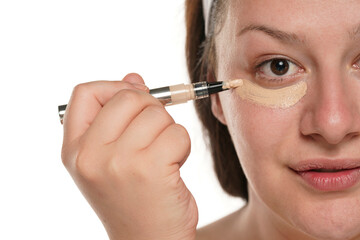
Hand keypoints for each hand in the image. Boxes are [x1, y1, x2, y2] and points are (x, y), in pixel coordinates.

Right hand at [61, 73, 197, 239]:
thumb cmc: (133, 197)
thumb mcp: (112, 158)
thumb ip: (118, 115)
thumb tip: (134, 79)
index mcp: (75, 150)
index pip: (84, 93)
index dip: (113, 88)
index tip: (133, 99)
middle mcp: (90, 155)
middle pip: (128, 97)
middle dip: (150, 109)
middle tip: (154, 134)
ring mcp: (118, 162)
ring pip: (158, 114)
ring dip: (169, 131)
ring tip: (162, 157)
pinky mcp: (149, 169)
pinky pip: (177, 133)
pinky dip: (182, 146)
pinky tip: (173, 167)